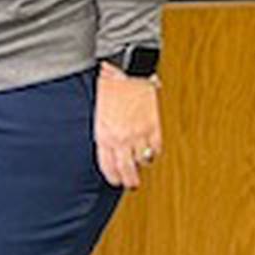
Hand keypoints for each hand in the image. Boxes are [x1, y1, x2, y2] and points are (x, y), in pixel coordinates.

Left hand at [93, 67, 161, 190]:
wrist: (126, 71)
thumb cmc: (109, 87)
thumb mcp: (98, 113)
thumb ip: (103, 132)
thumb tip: (108, 147)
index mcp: (103, 135)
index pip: (108, 166)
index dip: (113, 177)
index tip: (116, 181)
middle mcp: (121, 138)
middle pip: (127, 170)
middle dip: (129, 181)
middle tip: (132, 184)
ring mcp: (138, 134)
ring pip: (143, 161)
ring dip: (142, 165)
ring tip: (141, 165)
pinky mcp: (153, 126)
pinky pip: (156, 148)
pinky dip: (154, 152)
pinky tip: (152, 151)